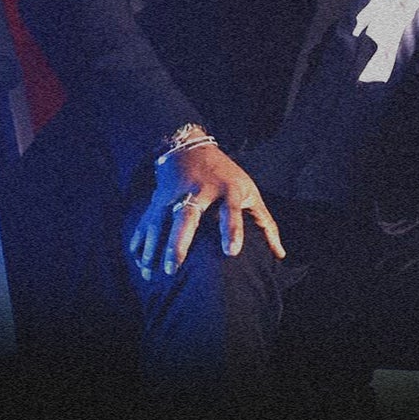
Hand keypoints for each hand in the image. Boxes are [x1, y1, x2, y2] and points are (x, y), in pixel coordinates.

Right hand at [128, 143, 286, 278]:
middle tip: (174, 267)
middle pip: (187, 216)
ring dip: (154, 246)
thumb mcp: (249, 192)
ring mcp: (174, 193)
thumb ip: (265, 224)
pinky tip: (138, 262)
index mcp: (226, 189)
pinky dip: (140, 241)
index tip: (231, 253)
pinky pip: (146, 221)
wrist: (192, 147)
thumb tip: (280, 254)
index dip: (232, 231)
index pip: (230, 211)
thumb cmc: (227, 176)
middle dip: (179, 242)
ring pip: (161, 220)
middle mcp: (199, 190)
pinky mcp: (157, 198)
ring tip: (152, 272)